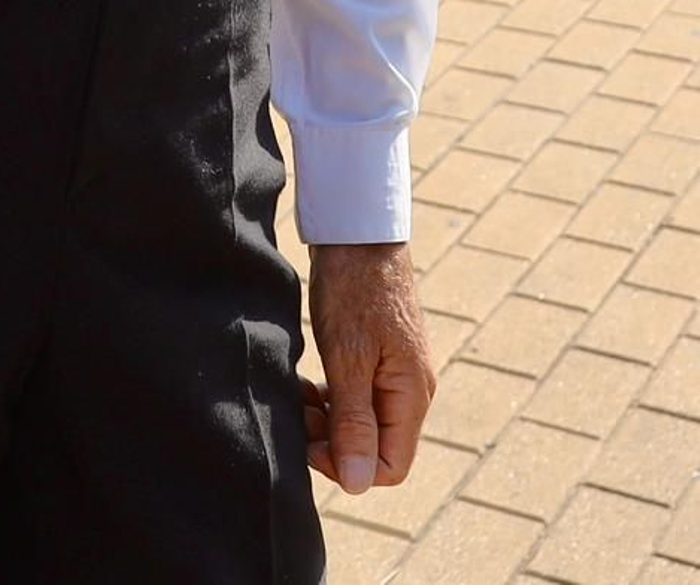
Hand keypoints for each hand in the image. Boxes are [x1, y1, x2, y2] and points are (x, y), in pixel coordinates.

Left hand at [303, 243, 436, 494]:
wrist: (357, 226)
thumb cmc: (354, 287)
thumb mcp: (347, 357)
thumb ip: (354, 421)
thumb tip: (359, 484)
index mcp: (412, 394)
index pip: (391, 467)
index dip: (347, 465)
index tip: (309, 438)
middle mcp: (411, 387)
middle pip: (376, 446)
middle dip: (332, 440)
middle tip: (297, 410)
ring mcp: (397, 369)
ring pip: (363, 420)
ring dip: (327, 418)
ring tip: (296, 392)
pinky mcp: (379, 352)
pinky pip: (357, 394)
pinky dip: (330, 395)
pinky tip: (307, 378)